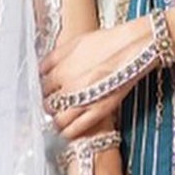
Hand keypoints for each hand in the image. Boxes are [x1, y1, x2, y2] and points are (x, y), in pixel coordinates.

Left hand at [41, 20, 150, 139]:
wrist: (133, 47)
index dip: (44, 89)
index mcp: (60, 69)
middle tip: (53, 104)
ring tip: (58, 119)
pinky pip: (75, 129)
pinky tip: (66, 131)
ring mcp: (83, 101)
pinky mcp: (98, 112)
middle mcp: (68, 87)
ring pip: (58, 120)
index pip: (41, 86)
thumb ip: (55, 57)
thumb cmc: (108, 42)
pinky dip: (67, 133)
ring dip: (56, 120)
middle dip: (49, 104)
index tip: (47, 91)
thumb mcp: (75, 42)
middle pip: (47, 104)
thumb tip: (41, 68)